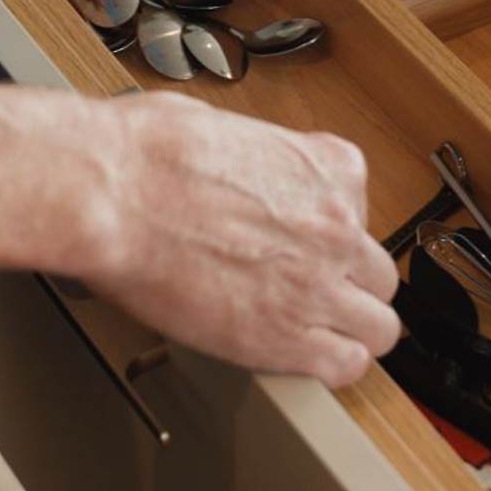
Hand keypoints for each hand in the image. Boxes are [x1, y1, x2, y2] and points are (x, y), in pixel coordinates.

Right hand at [82, 93, 399, 387]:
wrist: (112, 197)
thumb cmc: (147, 153)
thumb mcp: (219, 123)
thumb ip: (250, 154)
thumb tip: (234, 161)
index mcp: (329, 168)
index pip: (361, 211)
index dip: (328, 232)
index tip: (303, 242)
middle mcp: (338, 226)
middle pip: (378, 274)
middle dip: (348, 285)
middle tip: (313, 292)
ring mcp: (320, 284)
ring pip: (379, 327)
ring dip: (351, 331)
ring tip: (318, 335)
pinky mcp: (288, 337)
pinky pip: (345, 365)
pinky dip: (330, 367)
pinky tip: (307, 361)